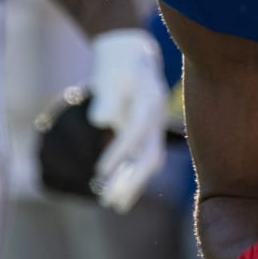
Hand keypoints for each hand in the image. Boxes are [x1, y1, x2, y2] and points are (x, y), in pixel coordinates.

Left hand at [87, 28, 167, 210]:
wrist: (131, 54)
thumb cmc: (117, 65)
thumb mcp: (110, 75)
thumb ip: (106, 97)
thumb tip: (101, 121)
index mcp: (150, 102)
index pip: (136, 132)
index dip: (120, 152)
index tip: (100, 170)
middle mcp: (157, 118)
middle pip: (151, 155)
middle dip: (133, 181)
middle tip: (112, 203)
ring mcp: (154, 127)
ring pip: (148, 161)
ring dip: (132, 183)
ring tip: (111, 204)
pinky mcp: (146, 133)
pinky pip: (141, 158)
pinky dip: (130, 174)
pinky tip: (115, 191)